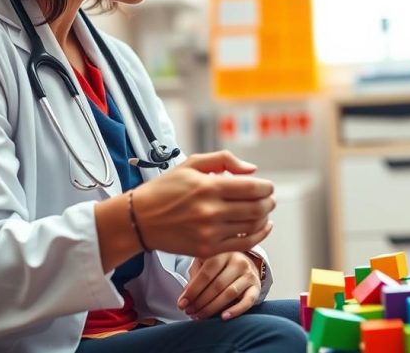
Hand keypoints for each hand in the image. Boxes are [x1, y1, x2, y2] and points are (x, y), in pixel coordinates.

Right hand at [134, 151, 275, 257]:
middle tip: (269, 198)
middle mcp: (211, 211)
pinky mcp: (207, 249)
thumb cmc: (166, 189)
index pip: (252, 188)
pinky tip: (263, 227)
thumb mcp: (191, 164)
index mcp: (208, 187)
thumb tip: (252, 170)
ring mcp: (210, 233)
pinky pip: (243, 244)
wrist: (140, 220)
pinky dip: (259, 236)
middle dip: (268, 202)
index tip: (268, 186)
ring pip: (252, 226)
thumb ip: (224, 160)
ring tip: (264, 211)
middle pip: (256, 208)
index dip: (266, 187)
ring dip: (264, 217)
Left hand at [178, 252, 261, 319]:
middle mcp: (238, 261)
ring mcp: (249, 274)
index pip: (206, 274)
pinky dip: (236, 311)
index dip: (192, 291)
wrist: (244, 262)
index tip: (182, 304)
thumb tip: (184, 299)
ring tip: (200, 316)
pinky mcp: (256, 287)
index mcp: (222, 253)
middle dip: (200, 302)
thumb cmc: (218, 265)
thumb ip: (195, 277)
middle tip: (189, 312)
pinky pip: (247, 301)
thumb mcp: (204, 263)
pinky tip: (223, 317)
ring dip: (212, 308)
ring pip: (229, 294)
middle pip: (217, 285)